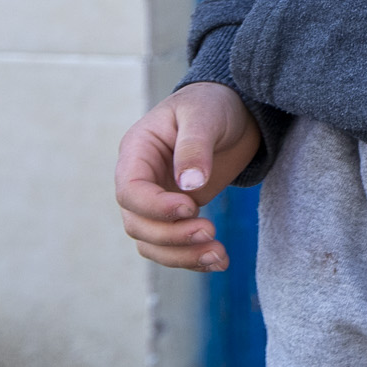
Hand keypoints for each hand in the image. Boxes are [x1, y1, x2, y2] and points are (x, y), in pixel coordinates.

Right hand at [115, 82, 260, 271]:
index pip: (130, 191)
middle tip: (210, 232)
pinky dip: (193, 257)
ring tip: (219, 257)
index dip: (155, 206)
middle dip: (171, 236)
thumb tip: (189, 184)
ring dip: (182, 256)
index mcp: (137, 152)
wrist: (236, 112)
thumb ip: (194, 146)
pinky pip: (174, 245)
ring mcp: (158, 200)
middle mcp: (142, 180)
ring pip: (153, 242)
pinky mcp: (179, 215)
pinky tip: (219, 261)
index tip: (190, 207)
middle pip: (138, 223)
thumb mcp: (204, 115)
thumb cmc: (213, 105)